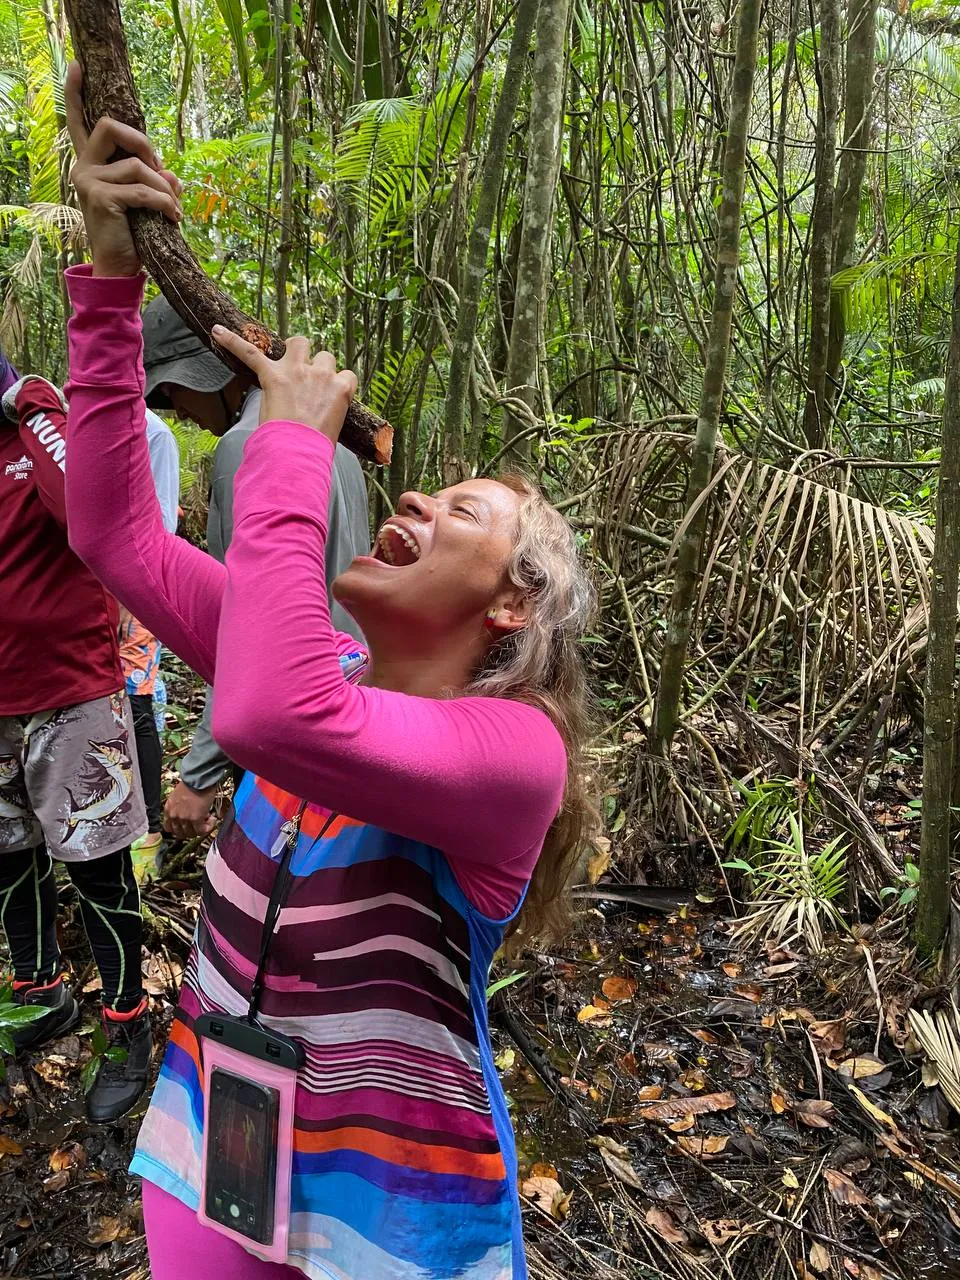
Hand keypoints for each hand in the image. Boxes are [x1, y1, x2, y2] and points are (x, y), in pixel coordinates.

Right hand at [65, 61, 182, 277]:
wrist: (119, 267)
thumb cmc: (132, 232)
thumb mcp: (144, 200)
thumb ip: (154, 180)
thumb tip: (171, 173)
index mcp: (91, 163)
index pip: (78, 122)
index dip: (75, 93)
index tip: (78, 66)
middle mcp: (83, 167)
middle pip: (110, 126)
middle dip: (142, 142)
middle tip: (158, 169)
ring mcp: (89, 182)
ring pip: (137, 166)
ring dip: (164, 188)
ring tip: (174, 209)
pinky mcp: (101, 198)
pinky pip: (144, 191)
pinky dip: (165, 203)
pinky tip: (174, 217)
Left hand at [163, 780, 218, 840]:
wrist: (199, 777)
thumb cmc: (191, 782)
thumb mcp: (177, 796)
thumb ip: (178, 807)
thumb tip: (188, 813)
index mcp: (168, 809)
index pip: (168, 828)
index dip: (179, 829)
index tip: (187, 826)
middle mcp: (174, 815)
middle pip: (180, 833)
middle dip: (191, 830)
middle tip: (199, 823)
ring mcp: (184, 818)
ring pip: (191, 833)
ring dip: (200, 829)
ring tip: (208, 819)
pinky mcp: (195, 819)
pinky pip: (201, 830)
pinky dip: (208, 827)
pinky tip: (212, 819)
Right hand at [212, 327, 356, 442]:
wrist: (297, 453)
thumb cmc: (279, 438)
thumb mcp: (266, 411)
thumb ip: (274, 393)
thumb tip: (282, 390)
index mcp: (273, 377)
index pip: (250, 353)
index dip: (232, 341)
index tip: (218, 330)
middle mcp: (297, 370)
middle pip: (299, 342)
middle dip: (301, 351)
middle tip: (303, 366)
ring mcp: (321, 376)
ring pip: (326, 357)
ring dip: (325, 369)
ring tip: (324, 389)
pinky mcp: (341, 387)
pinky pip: (349, 375)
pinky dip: (345, 384)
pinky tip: (340, 397)